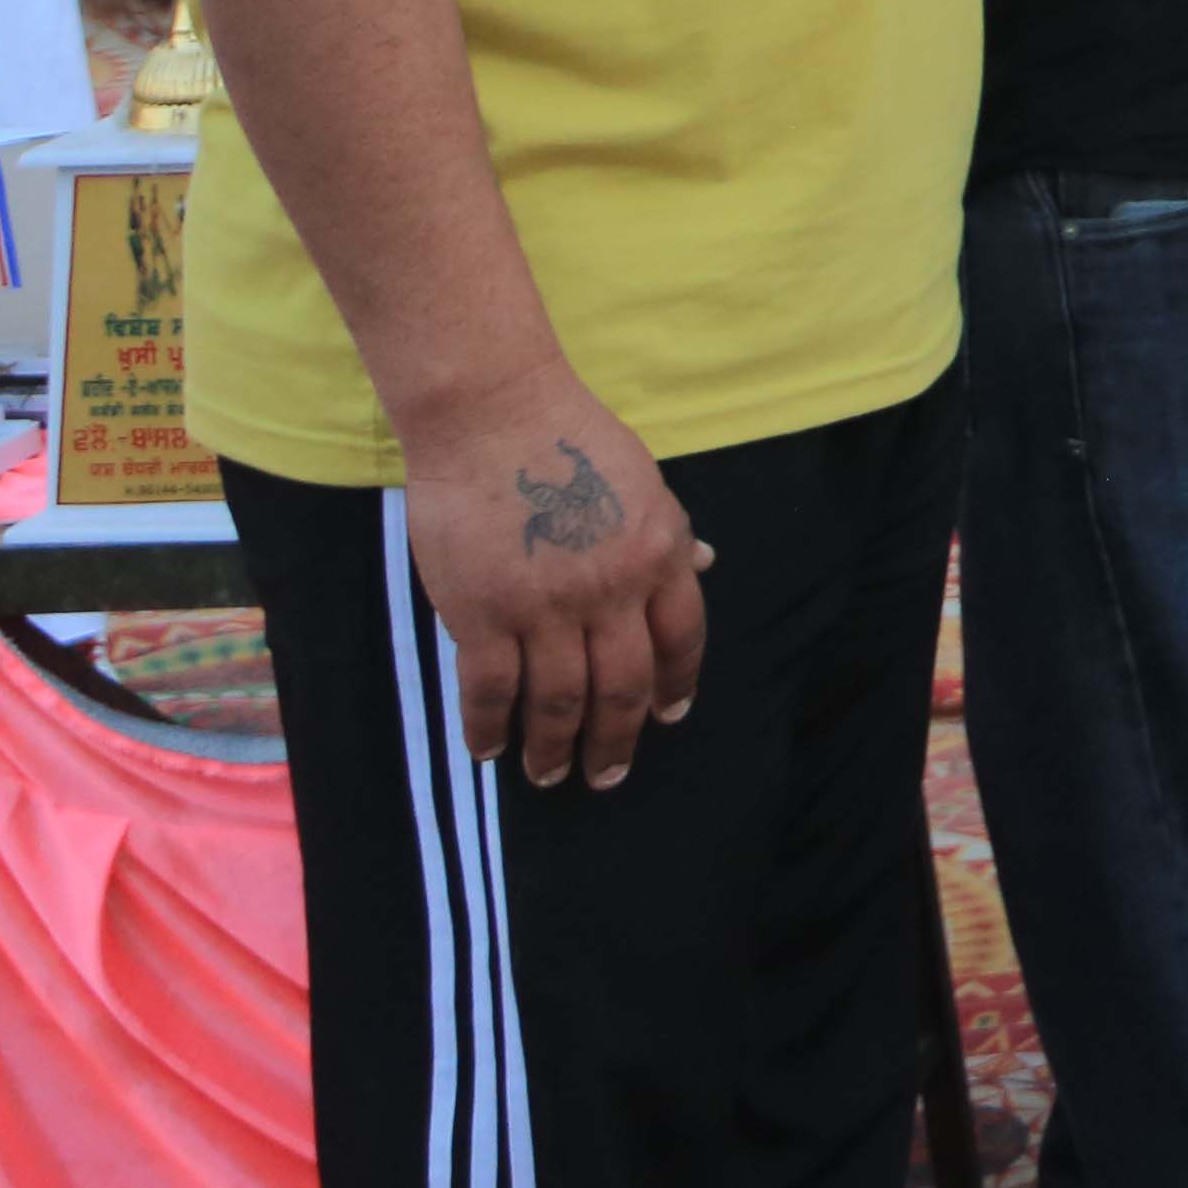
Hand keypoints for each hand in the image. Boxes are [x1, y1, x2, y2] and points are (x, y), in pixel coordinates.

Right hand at [396, 367, 711, 789]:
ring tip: (549, 774)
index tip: (666, 718)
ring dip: (555, 748)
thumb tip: (704, 568)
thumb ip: (668, 536)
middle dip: (617, 742)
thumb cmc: (567, 438)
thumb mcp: (643, 482)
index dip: (675, 687)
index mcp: (658, 554)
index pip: (682, 640)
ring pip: (560, 702)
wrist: (491, 411)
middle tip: (608, 776)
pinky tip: (490, 748)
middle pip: (623, 688)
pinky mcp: (483, 613)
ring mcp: (546, 606)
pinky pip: (491, 690)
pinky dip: (490, 728)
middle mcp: (611, 589)